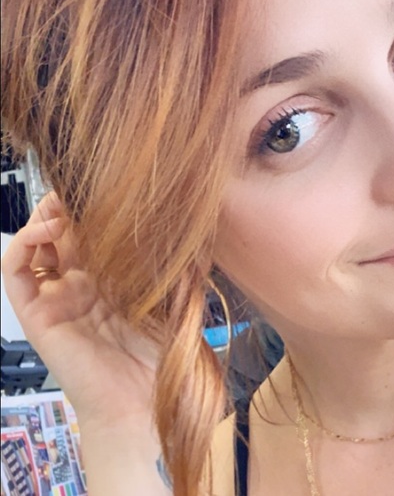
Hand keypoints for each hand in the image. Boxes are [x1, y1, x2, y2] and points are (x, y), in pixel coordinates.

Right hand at [1, 193, 158, 427]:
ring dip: (42, 219)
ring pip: (35, 248)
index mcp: (109, 284)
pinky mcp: (37, 315)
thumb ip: (168, 266)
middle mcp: (79, 288)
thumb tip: (184, 230)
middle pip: (62, 237)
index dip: (91, 213)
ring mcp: (56, 300)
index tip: (105, 187)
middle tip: (79, 186)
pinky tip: (47, 228)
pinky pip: (16, 273)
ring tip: (60, 201)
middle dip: (66, 208)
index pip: (91, 238)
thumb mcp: (170, 298)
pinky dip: (24, 244)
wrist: (143, 401)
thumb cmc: (160, 356)